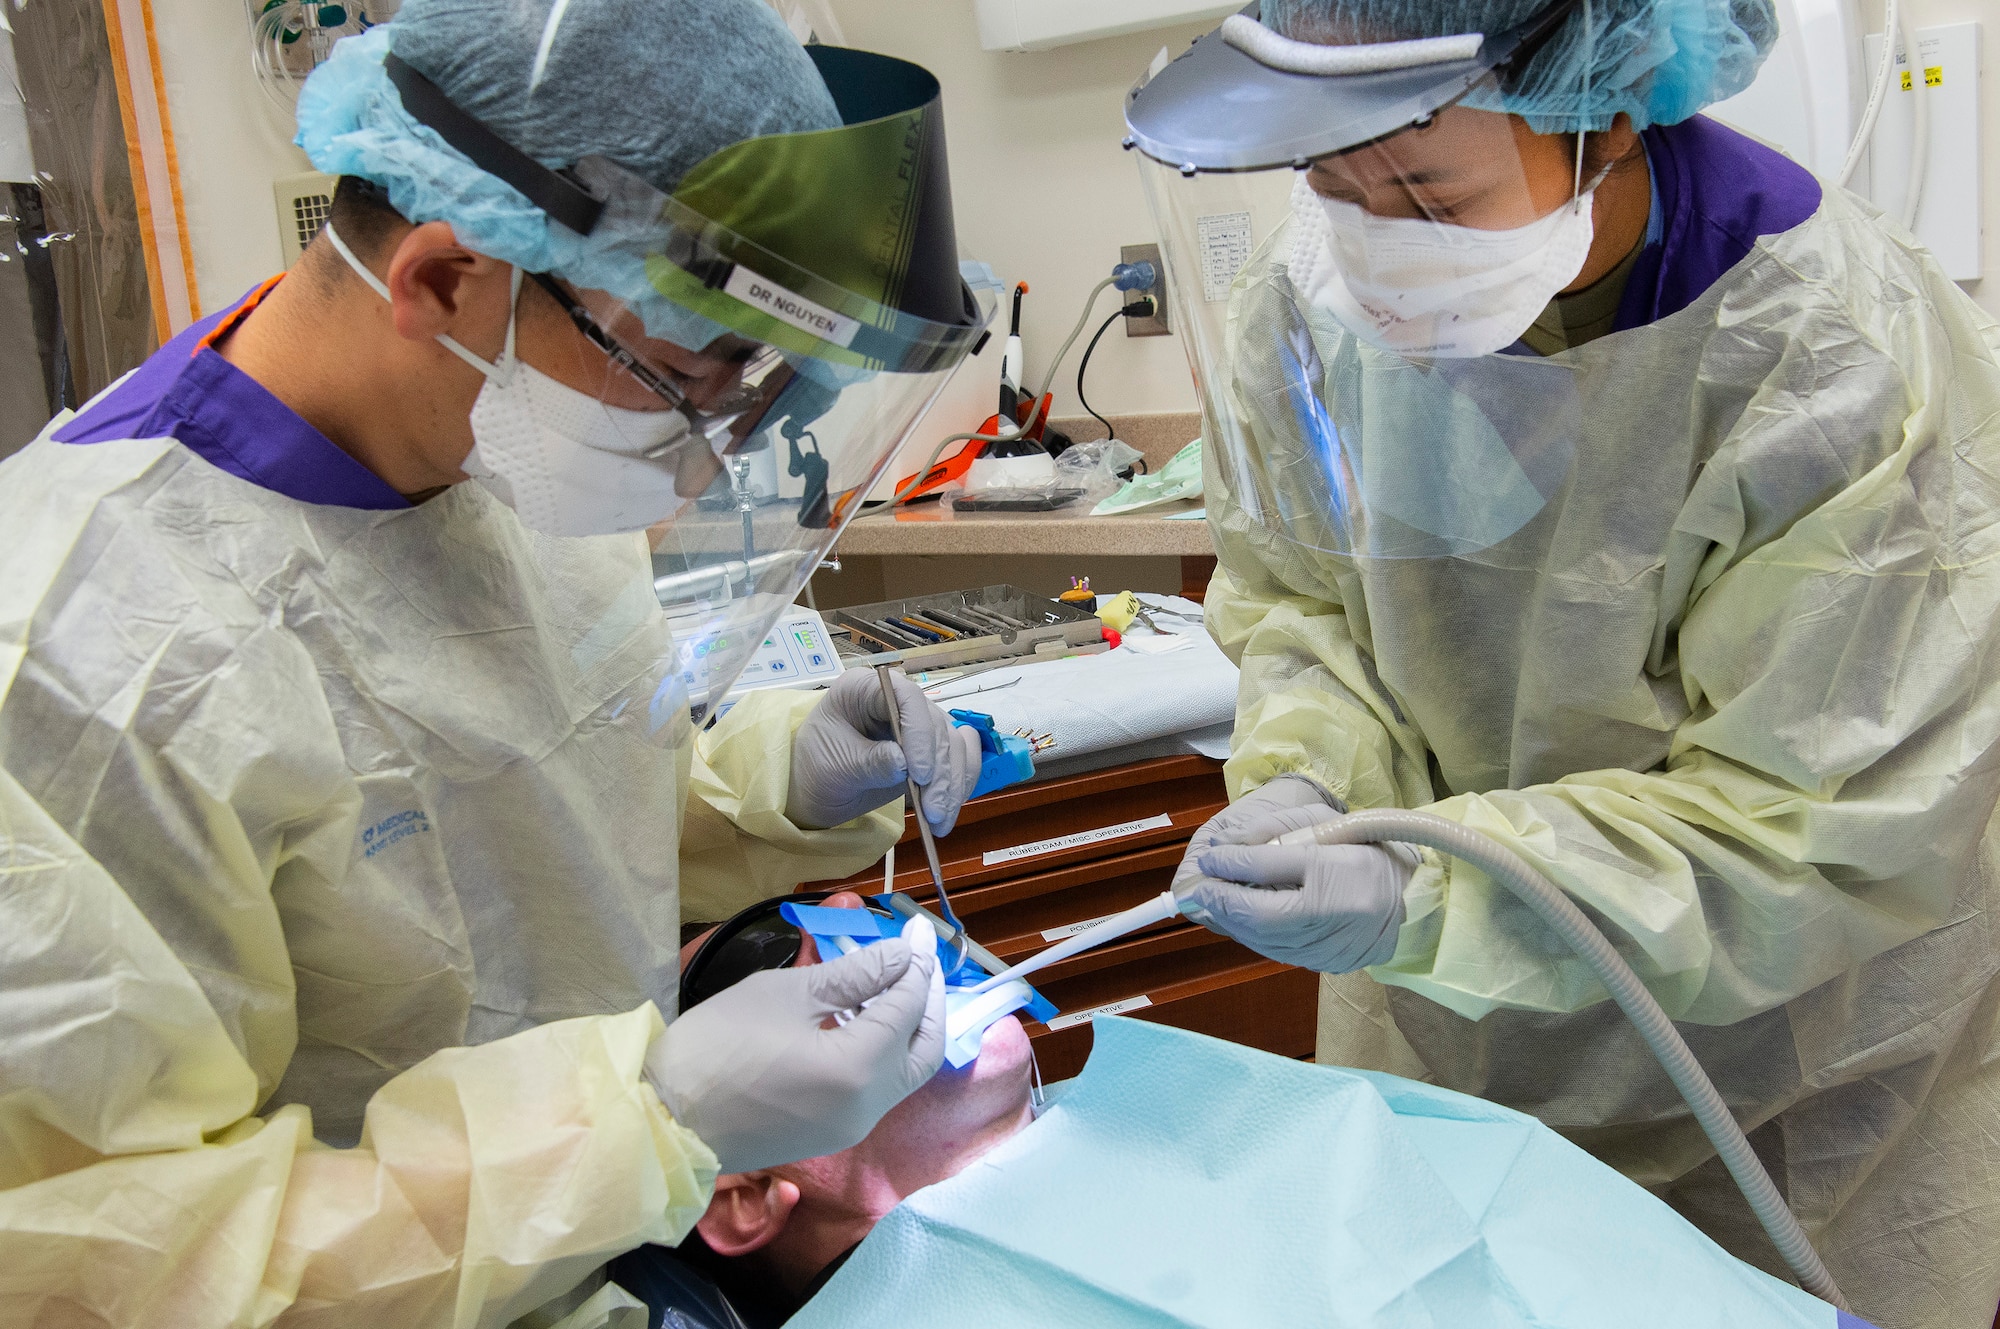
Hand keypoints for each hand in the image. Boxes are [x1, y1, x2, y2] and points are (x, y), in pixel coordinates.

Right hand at [645, 926, 945, 1172]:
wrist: (666, 1119)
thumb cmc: (717, 1046)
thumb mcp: (786, 994)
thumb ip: (854, 975)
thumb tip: (902, 955)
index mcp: (859, 1069)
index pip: (908, 1006)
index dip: (916, 963)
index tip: (916, 929)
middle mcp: (868, 1106)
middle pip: (924, 1049)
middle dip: (928, 1001)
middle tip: (917, 960)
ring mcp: (851, 1127)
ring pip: (904, 1072)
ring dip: (906, 1026)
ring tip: (889, 981)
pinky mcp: (832, 1134)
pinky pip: (876, 1088)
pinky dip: (883, 1051)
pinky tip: (862, 1018)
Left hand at [788, 669, 981, 833]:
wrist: (816, 789)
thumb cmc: (815, 768)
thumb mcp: (834, 766)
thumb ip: (870, 763)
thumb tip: (904, 764)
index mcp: (866, 689)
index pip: (907, 697)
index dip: (919, 732)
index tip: (919, 773)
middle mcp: (897, 701)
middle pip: (936, 724)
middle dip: (939, 771)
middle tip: (932, 810)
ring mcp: (916, 725)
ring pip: (954, 745)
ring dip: (951, 785)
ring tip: (938, 820)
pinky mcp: (930, 750)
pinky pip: (959, 760)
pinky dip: (958, 786)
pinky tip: (947, 810)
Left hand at [1172, 776, 1416, 972]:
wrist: (1414, 904)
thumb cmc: (1370, 857)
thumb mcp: (1324, 833)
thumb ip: (1271, 841)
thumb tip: (1222, 851)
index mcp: (1327, 890)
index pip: (1259, 882)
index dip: (1227, 870)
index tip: (1206, 860)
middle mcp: (1321, 930)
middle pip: (1252, 918)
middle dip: (1219, 901)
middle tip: (1196, 886)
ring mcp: (1319, 952)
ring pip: (1258, 938)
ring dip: (1229, 920)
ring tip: (1210, 900)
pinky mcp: (1318, 963)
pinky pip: (1272, 949)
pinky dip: (1250, 932)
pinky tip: (1240, 916)